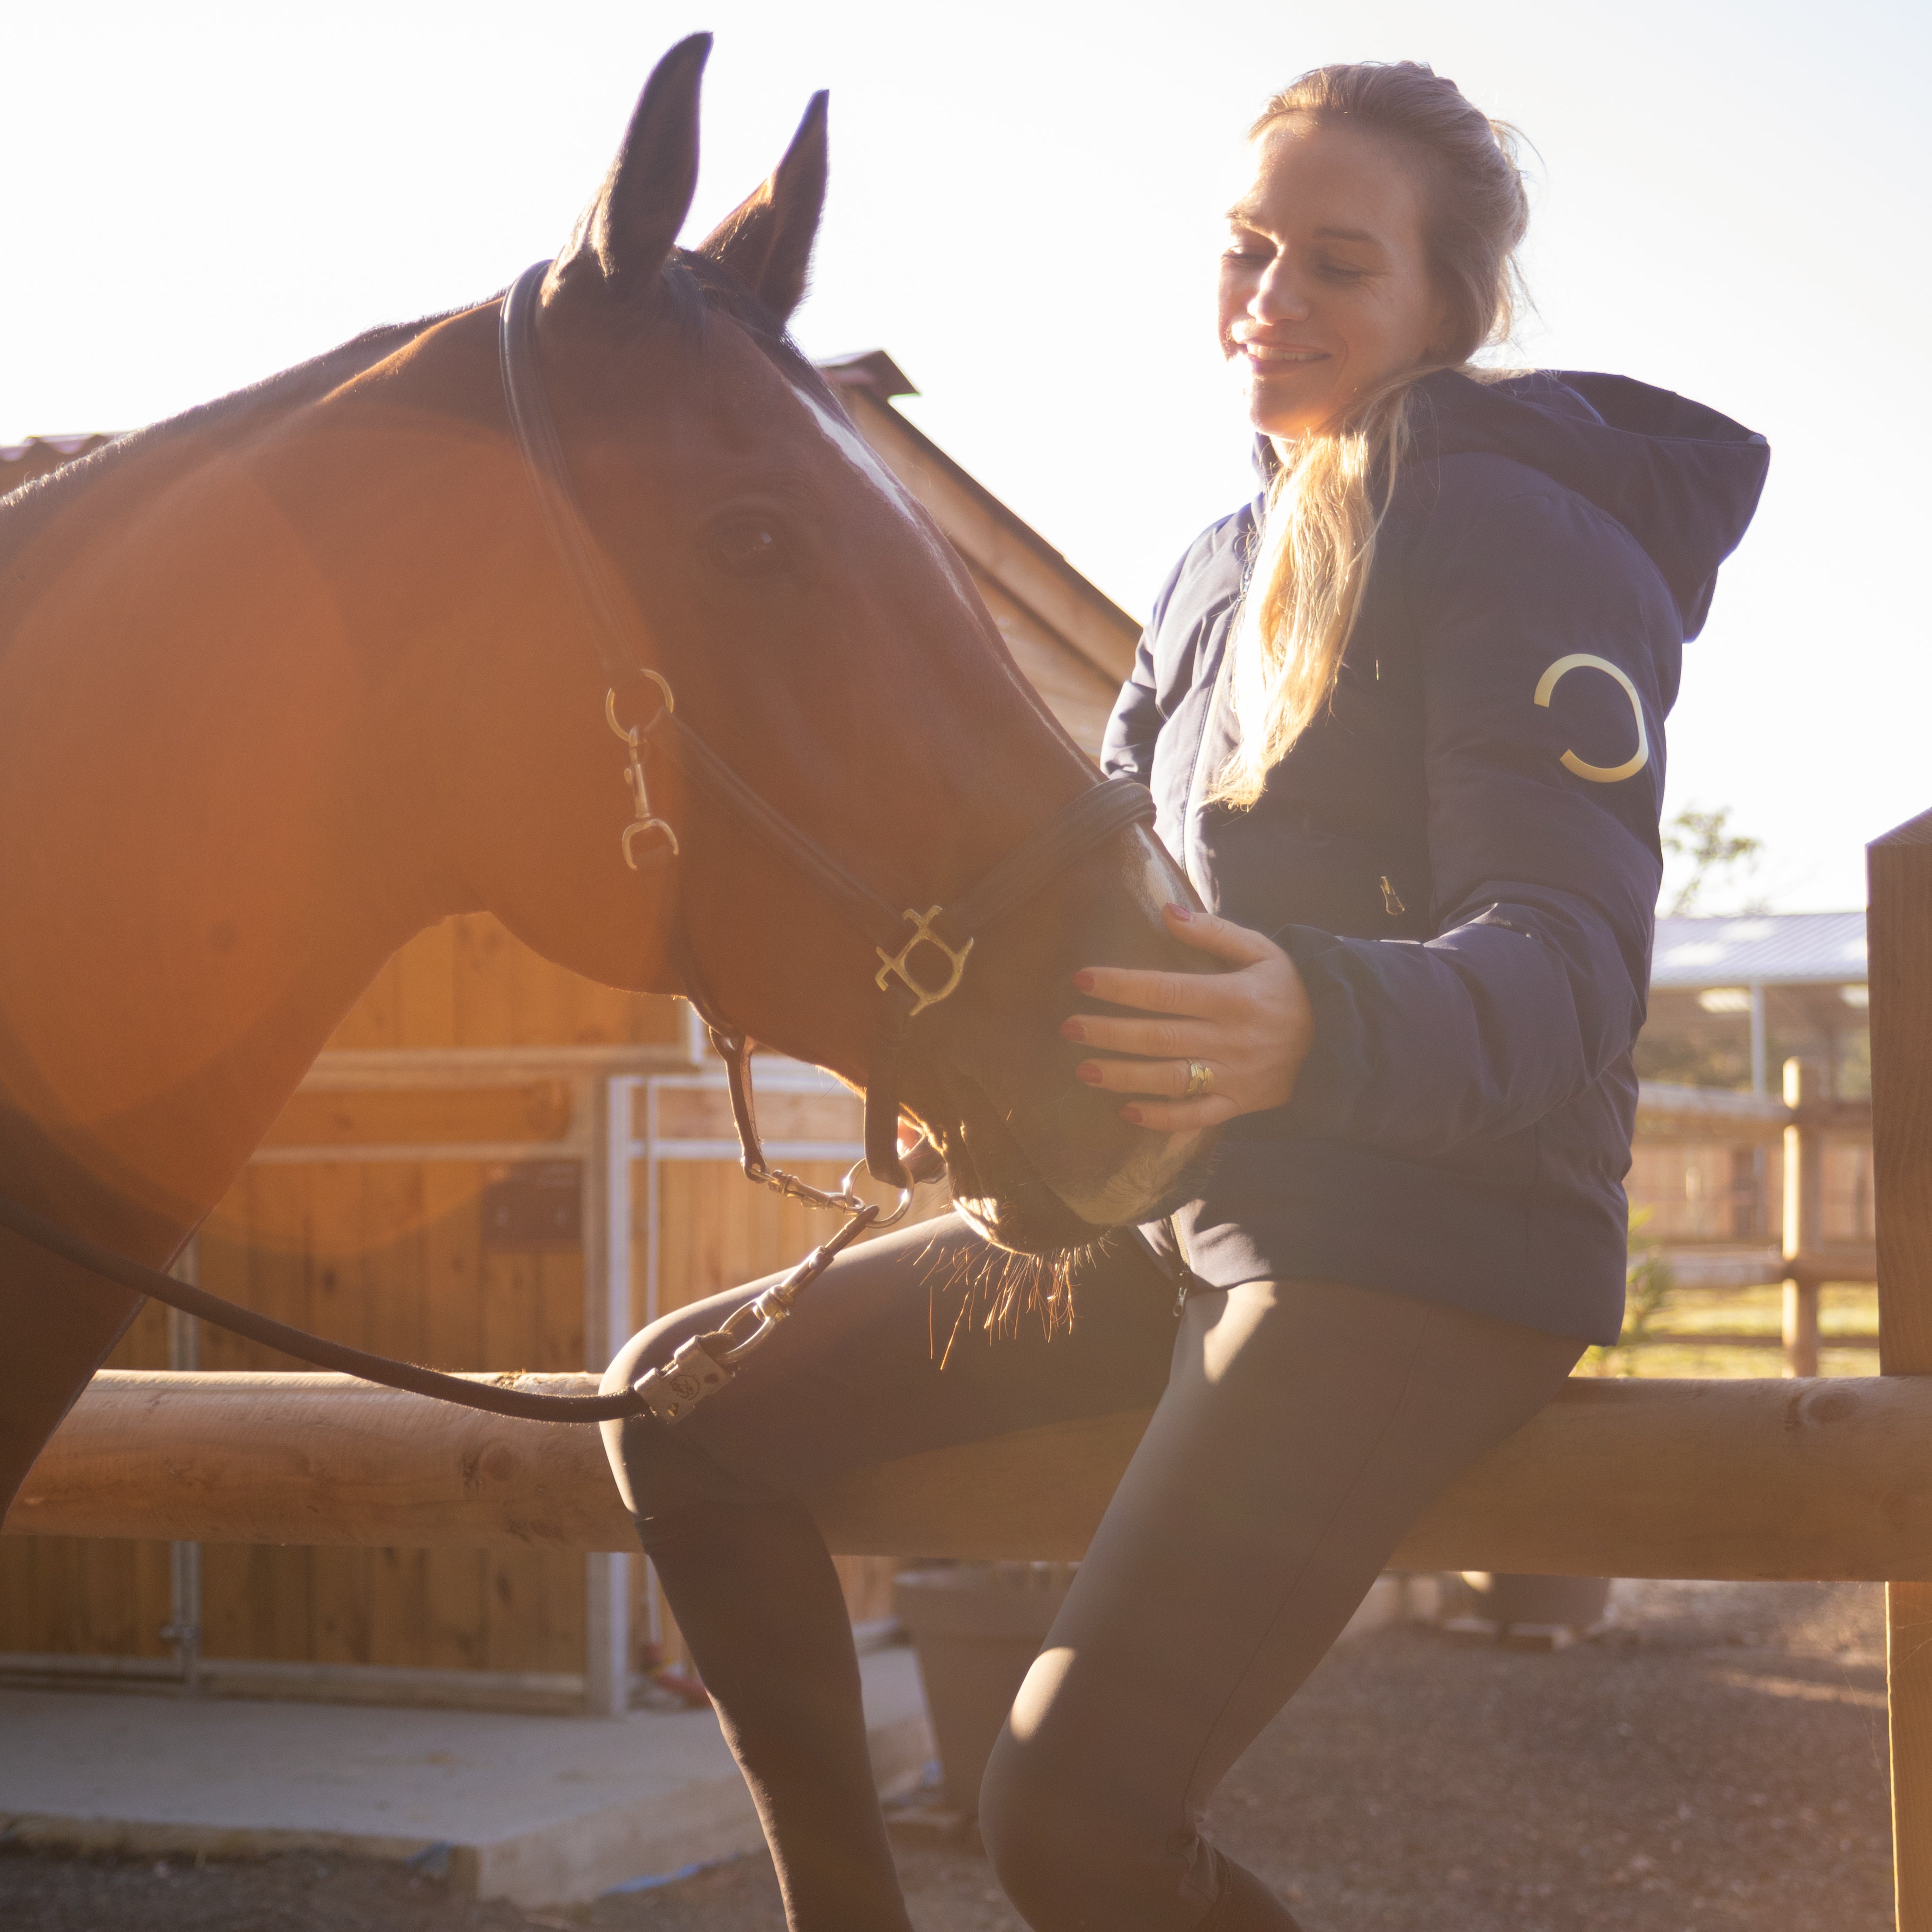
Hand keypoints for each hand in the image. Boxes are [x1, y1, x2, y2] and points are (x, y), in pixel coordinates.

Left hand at [1063, 903, 1313, 1129]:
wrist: (1338, 1037)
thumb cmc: (1290, 989)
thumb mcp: (1262, 950)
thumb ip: (1214, 932)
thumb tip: (1167, 911)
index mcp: (1232, 997)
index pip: (1166, 991)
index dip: (1121, 986)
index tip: (1082, 980)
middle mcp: (1229, 1039)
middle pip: (1158, 1037)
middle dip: (1109, 1033)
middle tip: (1069, 1028)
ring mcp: (1233, 1076)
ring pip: (1170, 1079)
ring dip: (1124, 1076)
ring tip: (1085, 1069)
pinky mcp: (1239, 1104)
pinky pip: (1196, 1116)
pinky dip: (1162, 1118)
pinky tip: (1126, 1112)